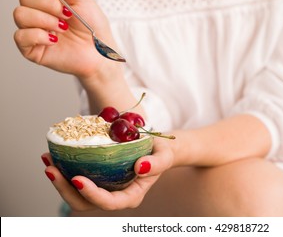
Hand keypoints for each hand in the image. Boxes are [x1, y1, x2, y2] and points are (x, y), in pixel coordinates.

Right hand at [14, 0, 116, 78]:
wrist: (101, 53)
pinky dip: (39, 35)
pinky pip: (21, 36)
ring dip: (45, 19)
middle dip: (48, 3)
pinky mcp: (31, 49)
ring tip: (63, 28)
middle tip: (66, 14)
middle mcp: (37, 13)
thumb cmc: (94, 28)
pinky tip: (54, 40)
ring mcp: (33, 31)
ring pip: (20, 14)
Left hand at [42, 139, 173, 210]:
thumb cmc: (161, 153)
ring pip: (76, 194)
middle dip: (65, 189)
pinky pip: (77, 180)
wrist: (156, 149)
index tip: (78, 178)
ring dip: (59, 180)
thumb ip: (156, 163)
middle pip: (85, 203)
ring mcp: (104, 189)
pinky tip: (54, 154)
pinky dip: (64, 169)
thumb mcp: (164, 156)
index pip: (108, 202)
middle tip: (51, 168)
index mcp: (130, 196)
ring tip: (48, 159)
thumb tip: (140, 167)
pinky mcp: (97, 179)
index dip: (91, 194)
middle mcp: (114, 196)